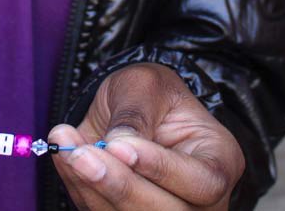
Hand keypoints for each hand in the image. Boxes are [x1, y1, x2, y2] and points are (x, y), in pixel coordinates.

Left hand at [50, 63, 243, 209]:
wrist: (133, 108)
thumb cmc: (151, 95)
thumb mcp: (147, 85)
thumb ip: (135, 113)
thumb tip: (114, 146)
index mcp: (219, 162)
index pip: (200, 182)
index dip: (159, 169)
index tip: (118, 145)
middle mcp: (200, 201)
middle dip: (118, 185)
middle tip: (81, 154)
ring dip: (92, 188)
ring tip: (67, 148)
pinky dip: (80, 189)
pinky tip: (65, 157)